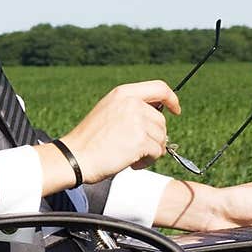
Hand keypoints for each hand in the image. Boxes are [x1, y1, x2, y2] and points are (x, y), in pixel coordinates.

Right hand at [56, 80, 180, 184]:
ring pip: (162, 138)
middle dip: (154, 137)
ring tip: (131, 156)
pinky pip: (157, 152)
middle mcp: (132, 103)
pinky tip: (132, 164)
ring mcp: (137, 120)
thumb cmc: (90, 140)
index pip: (159, 87)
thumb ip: (131, 107)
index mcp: (123, 93)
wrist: (75, 156)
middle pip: (162, 120)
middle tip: (136, 149)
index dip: (171, 99)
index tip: (176, 110)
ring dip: (150, 151)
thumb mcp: (109, 111)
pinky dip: (147, 161)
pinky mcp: (140, 140)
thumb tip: (159, 117)